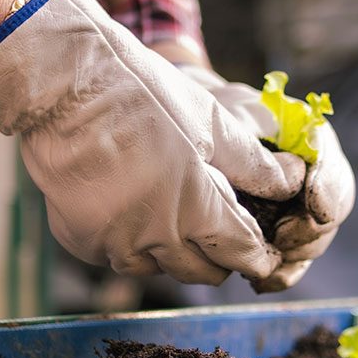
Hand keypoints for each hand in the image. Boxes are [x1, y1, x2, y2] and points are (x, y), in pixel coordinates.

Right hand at [0, 0, 303, 284]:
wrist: (64, 86)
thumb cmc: (145, 95)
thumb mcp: (211, 123)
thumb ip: (254, 164)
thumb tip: (293, 182)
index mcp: (197, 209)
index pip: (241, 254)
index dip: (258, 255)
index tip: (263, 252)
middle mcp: (156, 237)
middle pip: (201, 271)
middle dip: (218, 258)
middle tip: (222, 235)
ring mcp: (114, 242)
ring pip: (157, 268)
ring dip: (172, 253)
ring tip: (176, 219)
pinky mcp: (80, 240)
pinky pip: (115, 257)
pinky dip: (130, 244)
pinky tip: (132, 212)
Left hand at [179, 67, 354, 291]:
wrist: (192, 129)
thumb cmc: (212, 114)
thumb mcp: (231, 116)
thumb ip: (258, 145)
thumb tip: (290, 181)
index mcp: (309, 138)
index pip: (333, 167)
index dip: (330, 189)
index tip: (318, 208)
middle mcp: (313, 174)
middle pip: (332, 211)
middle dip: (310, 232)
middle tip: (282, 240)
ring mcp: (299, 206)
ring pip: (314, 240)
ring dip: (295, 257)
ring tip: (266, 265)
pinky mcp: (281, 231)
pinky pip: (292, 259)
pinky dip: (281, 273)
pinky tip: (261, 281)